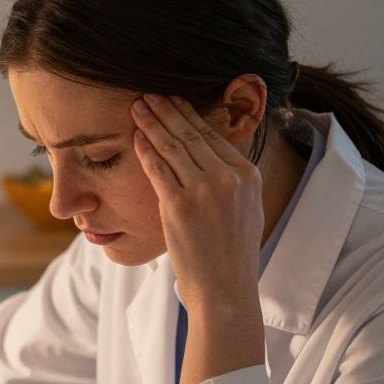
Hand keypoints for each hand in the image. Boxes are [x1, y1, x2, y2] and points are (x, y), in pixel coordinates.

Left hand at [130, 93, 263, 309]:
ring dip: (153, 123)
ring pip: (173, 146)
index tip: (175, 102)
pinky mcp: (179, 205)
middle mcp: (228, 177)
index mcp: (248, 174)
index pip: (213, 136)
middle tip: (150, 95)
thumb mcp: (247, 210)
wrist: (225, 288)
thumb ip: (233, 181)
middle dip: (168, 111)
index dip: (190, 116)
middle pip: (192, 135)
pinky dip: (145, 150)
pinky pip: (158, 169)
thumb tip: (215, 160)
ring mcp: (204, 190)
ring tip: (138, 107)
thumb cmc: (231, 254)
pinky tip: (136, 136)